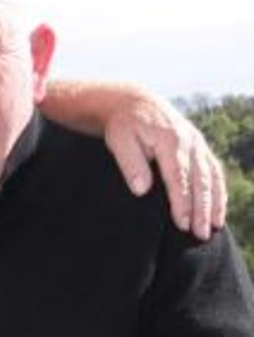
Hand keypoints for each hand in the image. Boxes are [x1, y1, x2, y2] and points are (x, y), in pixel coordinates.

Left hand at [104, 95, 224, 239]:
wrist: (135, 102)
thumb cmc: (124, 124)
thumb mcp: (119, 140)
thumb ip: (131, 164)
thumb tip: (142, 189)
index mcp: (170, 140)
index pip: (178, 177)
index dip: (182, 202)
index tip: (182, 223)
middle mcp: (190, 141)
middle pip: (199, 180)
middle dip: (202, 209)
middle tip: (200, 233)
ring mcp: (198, 143)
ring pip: (211, 176)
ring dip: (214, 203)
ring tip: (214, 227)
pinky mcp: (199, 147)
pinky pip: (214, 170)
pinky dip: (218, 191)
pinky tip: (219, 209)